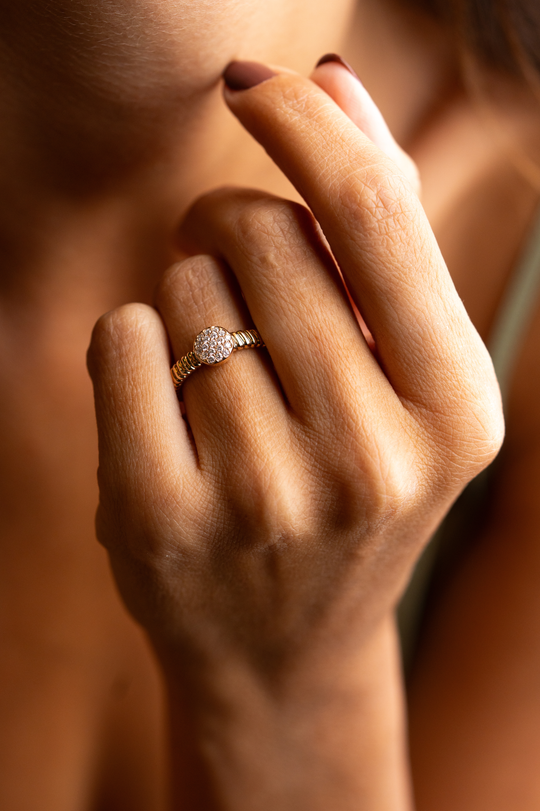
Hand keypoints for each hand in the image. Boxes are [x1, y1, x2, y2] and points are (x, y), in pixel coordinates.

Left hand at [87, 59, 502, 675]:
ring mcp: (262, 496)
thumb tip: (334, 83)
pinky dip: (132, 343)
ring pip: (183, 287)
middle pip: (259, 230)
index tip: (257, 87)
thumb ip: (382, 230)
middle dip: (228, 222)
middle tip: (232, 265)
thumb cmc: (350, 483)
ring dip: (190, 299)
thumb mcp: (403, 375)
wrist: (286, 645)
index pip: (373, 211)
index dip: (303, 122)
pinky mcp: (161, 520)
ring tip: (223, 369)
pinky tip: (166, 402)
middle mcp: (370, 458)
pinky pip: (121, 339)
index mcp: (453, 408)